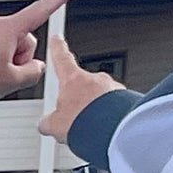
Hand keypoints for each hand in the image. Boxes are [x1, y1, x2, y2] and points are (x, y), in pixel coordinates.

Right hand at [41, 24, 116, 141]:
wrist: (115, 131)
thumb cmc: (87, 122)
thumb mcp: (55, 125)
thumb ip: (49, 121)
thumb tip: (45, 124)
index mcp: (73, 79)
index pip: (62, 59)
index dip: (58, 48)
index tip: (57, 40)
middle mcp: (95, 79)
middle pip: (82, 85)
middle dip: (78, 100)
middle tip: (74, 118)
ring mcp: (113, 88)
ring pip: (100, 98)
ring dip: (95, 111)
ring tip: (91, 130)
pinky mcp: (127, 100)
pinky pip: (115, 107)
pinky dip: (110, 117)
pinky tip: (104, 131)